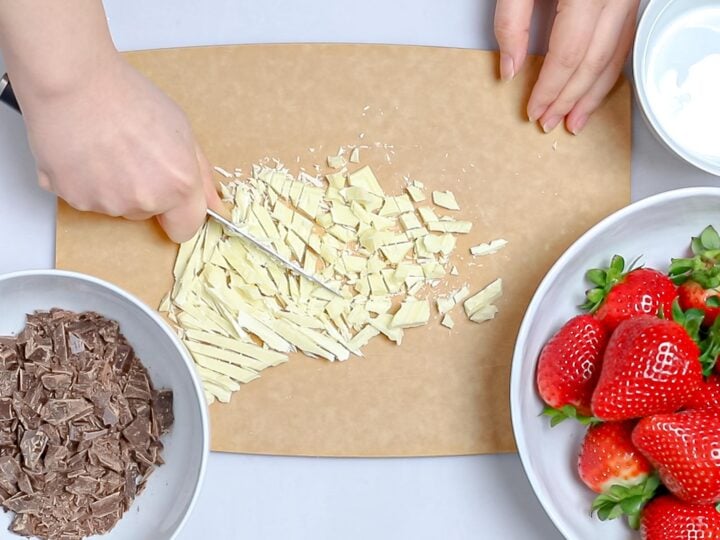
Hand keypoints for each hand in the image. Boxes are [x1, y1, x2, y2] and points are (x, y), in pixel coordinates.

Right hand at [17, 53, 221, 242]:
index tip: (172, 201)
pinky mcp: (74, 198)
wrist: (73, 81)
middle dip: (144, 191)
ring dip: (113, 186)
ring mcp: (107, 203)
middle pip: (148, 213)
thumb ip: (200, 174)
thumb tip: (215, 204)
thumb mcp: (181, 130)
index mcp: (178, 186)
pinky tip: (84, 152)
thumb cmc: (128, 97)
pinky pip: (86, 198)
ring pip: (116, 206)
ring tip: (105, 148)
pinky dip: (85, 181)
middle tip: (132, 153)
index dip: (179, 214)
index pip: (185, 229)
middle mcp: (145, 201)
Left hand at [494, 0, 638, 133]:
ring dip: (594, 93)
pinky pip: (623, 41)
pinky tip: (595, 88)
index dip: (549, 89)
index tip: (534, 109)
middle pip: (593, 63)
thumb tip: (510, 68)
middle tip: (551, 122)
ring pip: (615, 56)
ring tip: (576, 119)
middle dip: (570, 100)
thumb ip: (511, 22)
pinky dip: (608, 70)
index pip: (567, 56)